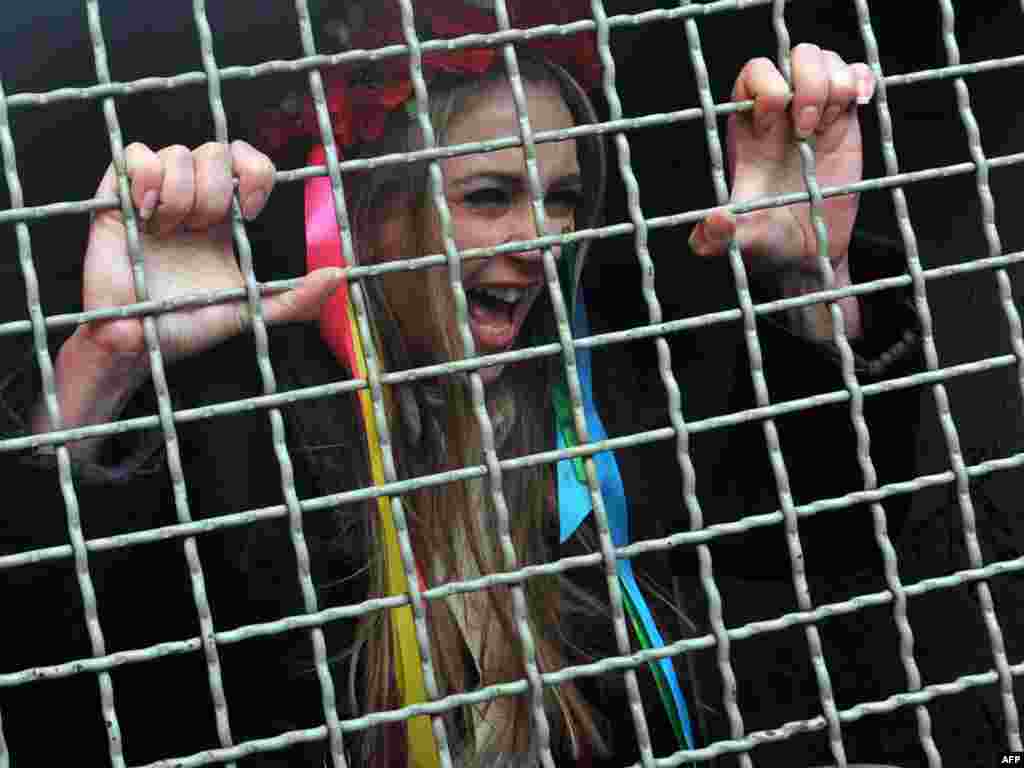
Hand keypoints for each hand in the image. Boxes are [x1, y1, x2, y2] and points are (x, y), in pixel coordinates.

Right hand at [77, 140, 341, 372]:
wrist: (139, 344)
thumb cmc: (190, 326)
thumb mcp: (251, 312)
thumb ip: (297, 299)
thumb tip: (340, 276)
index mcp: (225, 218)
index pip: (248, 161)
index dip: (255, 172)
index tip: (251, 212)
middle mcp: (192, 198)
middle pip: (216, 152)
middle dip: (217, 193)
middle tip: (202, 231)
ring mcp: (153, 195)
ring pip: (179, 152)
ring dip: (182, 194)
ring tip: (169, 231)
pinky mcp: (115, 196)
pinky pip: (134, 154)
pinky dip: (147, 179)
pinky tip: (148, 214)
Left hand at [689, 44, 874, 284]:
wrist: (809, 252)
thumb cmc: (770, 241)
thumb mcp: (745, 239)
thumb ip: (722, 236)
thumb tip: (712, 225)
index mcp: (750, 130)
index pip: (753, 74)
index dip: (766, 88)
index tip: (773, 126)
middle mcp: (782, 114)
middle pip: (794, 57)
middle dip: (807, 84)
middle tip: (809, 130)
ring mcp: (815, 113)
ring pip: (826, 60)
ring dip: (835, 84)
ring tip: (830, 127)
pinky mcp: (845, 121)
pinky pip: (857, 74)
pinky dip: (861, 80)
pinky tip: (858, 105)